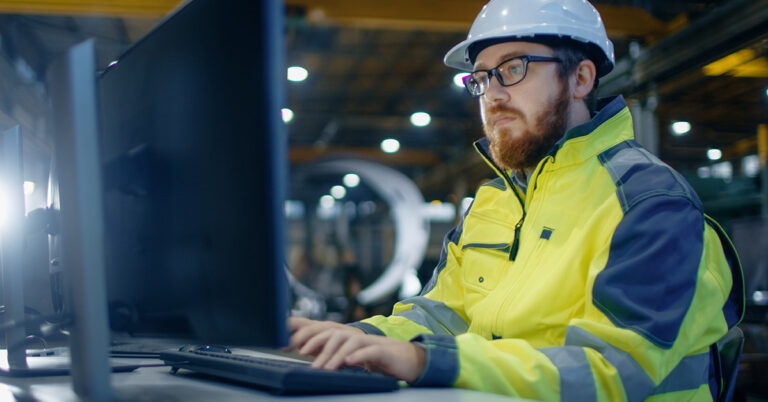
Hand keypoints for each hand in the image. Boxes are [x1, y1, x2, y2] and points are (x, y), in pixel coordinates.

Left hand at [287, 317, 425, 382]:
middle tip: (302, 353)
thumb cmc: (378, 361)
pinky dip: (358, 356)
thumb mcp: (354, 359)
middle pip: (334, 334)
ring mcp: (370, 342)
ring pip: (350, 342)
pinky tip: (349, 362)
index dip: (309, 336)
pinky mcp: (383, 351)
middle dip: (317, 342)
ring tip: (326, 367)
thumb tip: (315, 363)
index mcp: (348, 339)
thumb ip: (337, 358)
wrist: (408, 361)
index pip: (325, 333)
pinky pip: (369, 351)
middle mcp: (357, 337)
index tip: (293, 345)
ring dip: (336, 354)